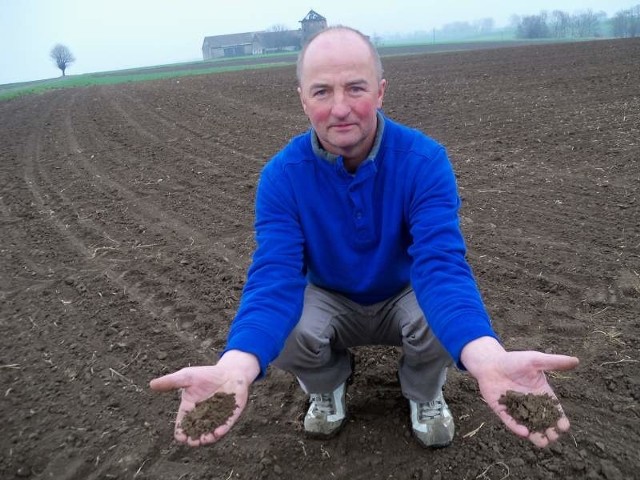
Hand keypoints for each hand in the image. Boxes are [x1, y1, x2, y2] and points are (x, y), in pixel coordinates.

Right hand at [149, 350, 259, 445]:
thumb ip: (171, 382)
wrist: (230, 372)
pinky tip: (218, 432)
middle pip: (195, 431)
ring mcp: (216, 417)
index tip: (180, 437)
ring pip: (210, 431)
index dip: (181, 432)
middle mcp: (202, 416)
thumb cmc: (207, 374)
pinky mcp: (230, 415)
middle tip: (192, 442)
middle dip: (194, 438)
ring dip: (207, 437)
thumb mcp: (187, 376)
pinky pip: (225, 425)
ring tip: (204, 440)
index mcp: (190, 409)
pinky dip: (221, 429)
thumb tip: (151, 384)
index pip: (183, 424)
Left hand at [461, 337, 578, 446]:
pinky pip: (511, 422)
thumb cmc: (514, 360)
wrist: (490, 362)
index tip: (564, 426)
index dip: (560, 419)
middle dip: (550, 431)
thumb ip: (554, 362)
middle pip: (544, 422)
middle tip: (553, 436)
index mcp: (542, 393)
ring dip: (536, 435)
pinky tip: (524, 432)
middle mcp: (531, 404)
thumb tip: (576, 360)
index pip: (554, 410)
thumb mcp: (535, 360)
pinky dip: (517, 428)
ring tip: (542, 442)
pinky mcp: (503, 411)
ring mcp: (517, 409)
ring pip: (529, 426)